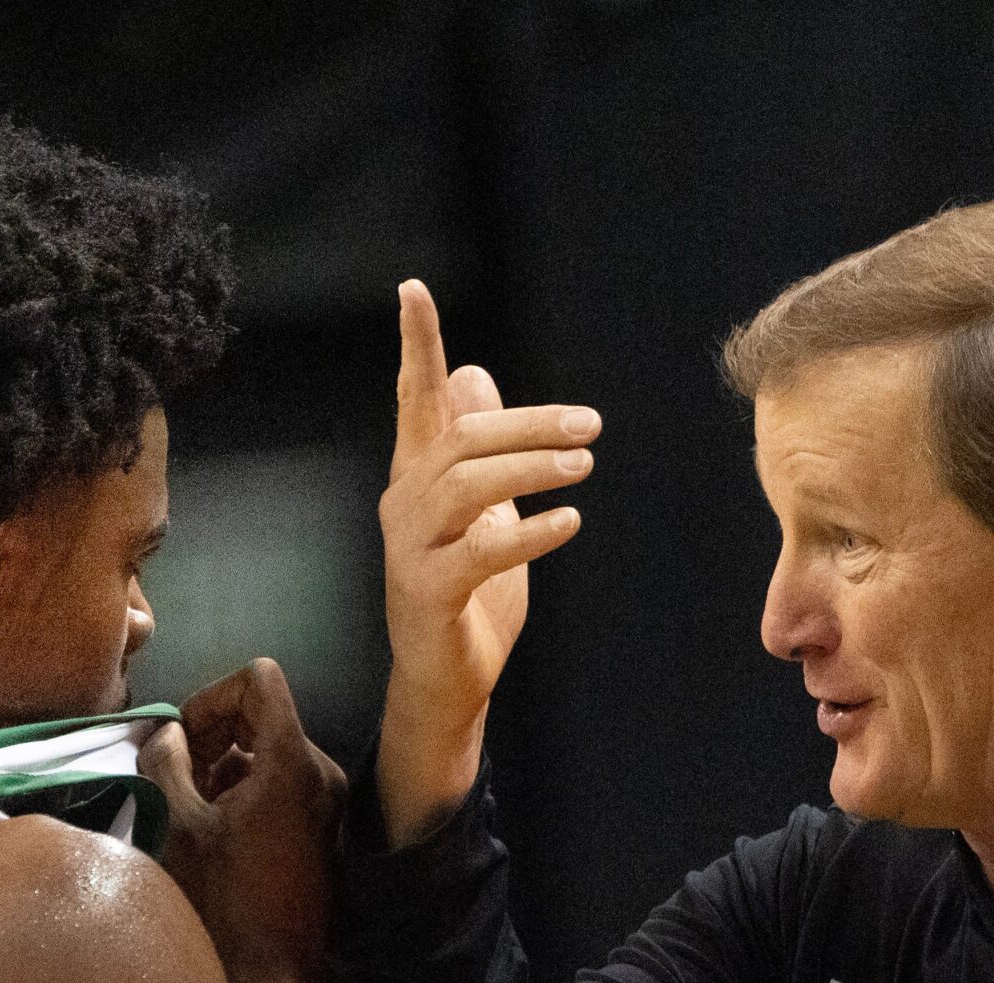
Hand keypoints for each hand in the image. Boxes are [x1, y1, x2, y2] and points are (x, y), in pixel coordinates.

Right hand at [139, 658, 345, 982]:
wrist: (274, 978)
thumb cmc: (223, 901)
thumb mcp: (179, 825)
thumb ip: (166, 763)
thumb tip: (166, 733)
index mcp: (291, 761)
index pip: (259, 679)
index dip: (211, 697)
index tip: (180, 740)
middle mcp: (321, 773)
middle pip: (261, 715)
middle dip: (210, 737)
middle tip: (173, 778)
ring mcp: (327, 803)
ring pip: (267, 753)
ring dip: (222, 769)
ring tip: (189, 811)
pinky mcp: (322, 831)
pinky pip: (280, 786)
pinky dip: (243, 793)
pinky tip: (214, 834)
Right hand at [376, 279, 599, 845]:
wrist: (444, 680)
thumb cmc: (467, 594)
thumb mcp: (480, 512)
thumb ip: (477, 448)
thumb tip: (475, 375)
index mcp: (416, 477)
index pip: (413, 398)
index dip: (417, 345)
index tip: (413, 290)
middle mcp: (404, 503)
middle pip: (461, 439)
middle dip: (527, 423)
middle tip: (589, 425)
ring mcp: (411, 549)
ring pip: (468, 486)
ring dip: (531, 469)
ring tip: (584, 466)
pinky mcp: (429, 592)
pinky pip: (481, 551)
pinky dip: (528, 532)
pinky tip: (568, 521)